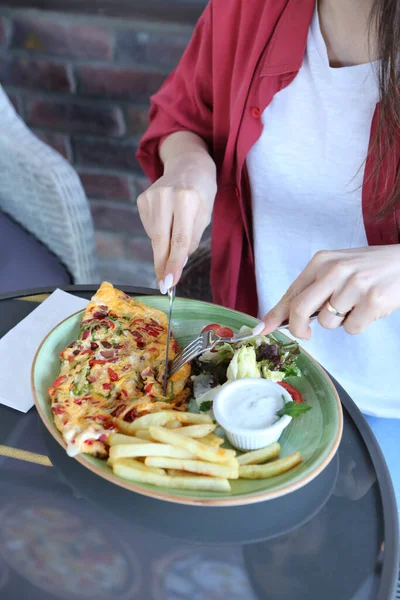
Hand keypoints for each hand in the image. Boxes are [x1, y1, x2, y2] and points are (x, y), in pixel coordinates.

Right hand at [137, 151, 216, 292]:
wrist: (188, 164)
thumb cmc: (201, 193)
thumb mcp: (205, 215)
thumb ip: (192, 239)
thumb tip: (176, 265)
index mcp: (187, 198)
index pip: (180, 239)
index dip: (174, 264)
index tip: (169, 283)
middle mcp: (166, 196)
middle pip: (161, 240)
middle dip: (162, 265)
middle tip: (164, 284)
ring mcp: (151, 196)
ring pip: (154, 236)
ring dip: (164, 246)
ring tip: (176, 230)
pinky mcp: (142, 199)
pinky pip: (149, 228)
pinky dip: (159, 233)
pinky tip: (167, 221)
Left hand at [254, 246, 399, 338]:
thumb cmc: (368, 269)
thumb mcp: (337, 269)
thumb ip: (313, 289)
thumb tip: (285, 317)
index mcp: (322, 261)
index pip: (291, 293)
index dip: (273, 315)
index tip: (260, 330)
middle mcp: (335, 270)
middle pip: (300, 309)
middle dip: (297, 328)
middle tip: (305, 334)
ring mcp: (354, 285)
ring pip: (328, 322)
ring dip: (339, 321)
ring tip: (356, 304)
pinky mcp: (373, 300)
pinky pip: (352, 328)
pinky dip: (359, 324)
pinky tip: (369, 308)